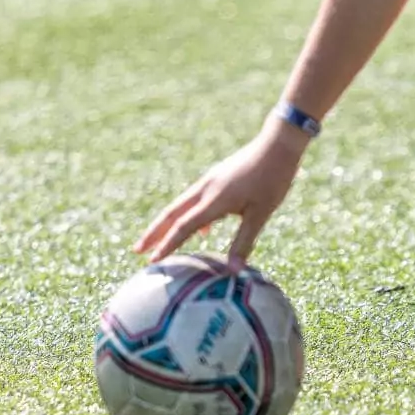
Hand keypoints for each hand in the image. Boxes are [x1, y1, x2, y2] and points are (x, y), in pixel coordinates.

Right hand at [134, 123, 305, 266]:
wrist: (278, 144)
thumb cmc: (273, 179)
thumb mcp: (261, 214)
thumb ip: (244, 242)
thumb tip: (232, 271)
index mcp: (214, 200)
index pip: (183, 227)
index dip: (167, 246)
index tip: (152, 262)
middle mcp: (205, 190)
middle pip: (171, 214)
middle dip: (153, 233)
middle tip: (137, 250)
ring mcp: (209, 182)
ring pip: (181, 206)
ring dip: (166, 224)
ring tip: (158, 241)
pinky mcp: (217, 178)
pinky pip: (195, 200)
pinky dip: (189, 216)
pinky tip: (201, 230)